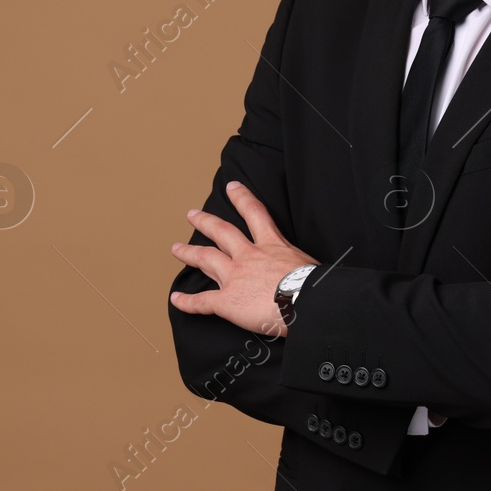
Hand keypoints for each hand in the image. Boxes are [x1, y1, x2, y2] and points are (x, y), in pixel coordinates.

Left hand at [170, 181, 317, 337]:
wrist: (305, 303)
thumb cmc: (314, 285)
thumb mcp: (308, 263)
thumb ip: (296, 264)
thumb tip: (304, 272)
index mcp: (272, 245)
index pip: (255, 213)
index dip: (242, 198)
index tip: (232, 187)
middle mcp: (248, 256)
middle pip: (221, 232)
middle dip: (205, 222)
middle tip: (192, 215)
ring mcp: (234, 276)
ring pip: (205, 259)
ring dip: (189, 253)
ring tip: (176, 250)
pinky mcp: (227, 300)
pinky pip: (202, 301)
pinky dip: (187, 301)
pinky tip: (176, 299)